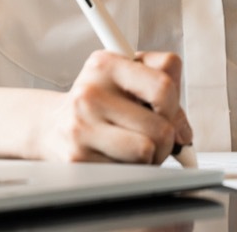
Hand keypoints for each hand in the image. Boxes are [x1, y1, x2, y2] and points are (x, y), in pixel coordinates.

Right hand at [36, 50, 192, 163]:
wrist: (53, 125)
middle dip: (166, 139)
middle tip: (153, 135)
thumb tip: (184, 132)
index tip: (167, 111)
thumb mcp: (127, 77)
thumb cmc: (99, 100)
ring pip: (147, 151)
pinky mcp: (78, 158)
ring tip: (134, 145)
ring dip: (149, 156)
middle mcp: (90, 93)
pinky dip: (129, 168)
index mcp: (105, 65)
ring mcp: (82, 127)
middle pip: (161, 127)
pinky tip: (116, 156)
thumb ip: (164, 87)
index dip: (175, 105)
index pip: (163, 85)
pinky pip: (127, 171)